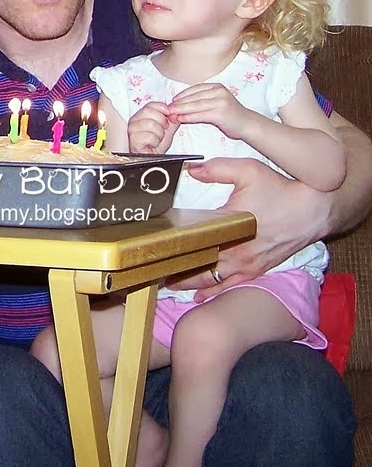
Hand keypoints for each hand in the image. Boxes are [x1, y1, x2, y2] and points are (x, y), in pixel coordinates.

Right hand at [128, 102, 178, 153]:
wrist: (154, 158)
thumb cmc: (158, 144)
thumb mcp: (168, 127)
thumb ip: (172, 117)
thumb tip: (175, 111)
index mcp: (141, 115)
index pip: (150, 104)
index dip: (162, 109)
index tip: (168, 115)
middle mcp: (134, 121)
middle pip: (149, 111)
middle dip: (161, 122)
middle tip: (162, 130)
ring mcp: (132, 130)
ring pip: (150, 123)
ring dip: (159, 133)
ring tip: (157, 139)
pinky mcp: (134, 140)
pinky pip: (149, 136)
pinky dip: (155, 141)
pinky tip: (152, 144)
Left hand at [169, 83, 254, 139]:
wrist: (247, 124)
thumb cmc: (230, 115)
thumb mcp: (216, 103)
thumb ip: (202, 101)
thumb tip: (181, 104)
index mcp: (216, 87)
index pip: (195, 89)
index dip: (182, 95)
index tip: (172, 100)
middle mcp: (218, 92)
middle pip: (194, 97)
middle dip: (179, 103)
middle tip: (167, 108)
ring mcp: (220, 101)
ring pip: (195, 105)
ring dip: (181, 110)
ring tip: (171, 113)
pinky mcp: (220, 113)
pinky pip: (201, 115)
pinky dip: (189, 117)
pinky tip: (181, 119)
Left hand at [169, 158, 328, 300]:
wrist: (314, 209)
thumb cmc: (281, 189)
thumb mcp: (248, 170)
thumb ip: (217, 169)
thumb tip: (190, 170)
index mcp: (229, 229)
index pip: (192, 243)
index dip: (172, 248)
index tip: (154, 250)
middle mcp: (236, 253)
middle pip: (197, 268)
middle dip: (175, 271)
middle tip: (153, 271)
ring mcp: (247, 265)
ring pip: (211, 282)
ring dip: (190, 283)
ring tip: (168, 284)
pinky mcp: (258, 270)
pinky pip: (230, 286)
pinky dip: (213, 292)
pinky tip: (197, 296)